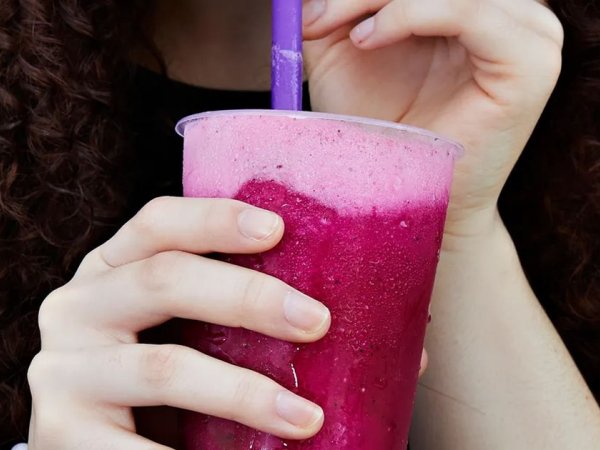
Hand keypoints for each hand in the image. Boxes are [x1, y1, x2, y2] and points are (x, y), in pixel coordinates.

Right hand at [27, 197, 329, 448]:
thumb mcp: (171, 321)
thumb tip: (310, 301)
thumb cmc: (153, 366)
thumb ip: (212, 302)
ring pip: (164, 367)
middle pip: (164, 279)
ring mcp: (64, 368)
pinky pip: (137, 446)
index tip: (276, 228)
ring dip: (243, 393)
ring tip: (304, 417)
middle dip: (248, 297)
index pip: (157, 224)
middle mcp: (78, 306)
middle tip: (316, 321)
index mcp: (111, 269)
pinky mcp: (61, 429)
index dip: (214, 218)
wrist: (91, 436)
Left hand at [303, 0, 562, 236]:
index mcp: (468, 13)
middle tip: (316, 17)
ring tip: (350, 36)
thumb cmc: (380, 138)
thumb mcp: (345, 59)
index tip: (310, 12)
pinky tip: (369, 38)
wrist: (408, 202)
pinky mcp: (529, 63)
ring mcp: (527, 36)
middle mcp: (506, 17)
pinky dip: (413, 12)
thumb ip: (336, 12)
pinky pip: (472, 11)